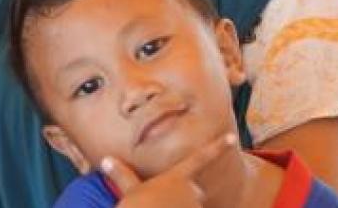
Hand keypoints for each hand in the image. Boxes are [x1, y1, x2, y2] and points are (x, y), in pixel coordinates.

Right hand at [107, 134, 236, 207]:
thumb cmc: (136, 207)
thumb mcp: (128, 191)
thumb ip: (121, 175)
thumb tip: (105, 160)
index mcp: (177, 177)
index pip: (201, 158)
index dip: (217, 147)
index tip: (232, 138)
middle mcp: (191, 190)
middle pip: (191, 190)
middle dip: (179, 197)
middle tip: (157, 203)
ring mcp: (195, 206)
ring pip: (190, 207)